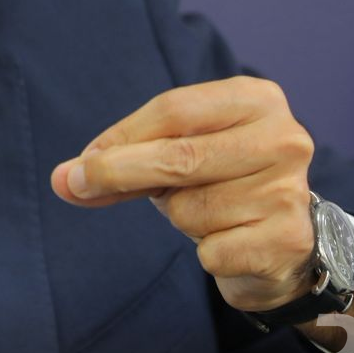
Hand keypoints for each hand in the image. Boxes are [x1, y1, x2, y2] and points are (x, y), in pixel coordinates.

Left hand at [49, 76, 318, 313]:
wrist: (286, 243)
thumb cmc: (220, 182)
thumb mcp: (175, 155)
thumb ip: (122, 160)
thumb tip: (64, 180)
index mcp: (257, 100)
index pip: (174, 110)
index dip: (122, 136)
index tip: (83, 161)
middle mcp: (283, 139)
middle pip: (178, 156)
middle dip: (118, 173)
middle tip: (78, 185)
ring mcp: (289, 191)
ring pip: (191, 209)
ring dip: (180, 218)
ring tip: (207, 212)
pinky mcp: (286, 241)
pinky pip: (210, 251)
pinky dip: (206, 252)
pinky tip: (230, 242)